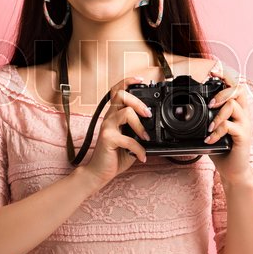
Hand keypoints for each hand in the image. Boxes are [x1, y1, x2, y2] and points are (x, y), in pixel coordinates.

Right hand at [83, 75, 152, 189]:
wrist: (99, 173)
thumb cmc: (114, 156)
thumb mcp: (129, 141)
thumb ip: (138, 132)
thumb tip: (154, 129)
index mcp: (114, 115)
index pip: (117, 91)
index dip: (128, 82)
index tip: (141, 80)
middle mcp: (109, 118)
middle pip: (121, 95)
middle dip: (138, 102)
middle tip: (147, 114)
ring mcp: (107, 127)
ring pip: (126, 112)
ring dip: (140, 126)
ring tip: (145, 138)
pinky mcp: (108, 139)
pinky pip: (128, 139)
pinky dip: (139, 149)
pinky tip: (142, 156)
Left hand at [205, 67, 252, 181]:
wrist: (233, 171)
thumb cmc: (221, 148)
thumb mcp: (211, 130)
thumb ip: (205, 118)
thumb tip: (184, 109)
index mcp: (236, 109)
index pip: (234, 86)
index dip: (225, 76)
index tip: (213, 71)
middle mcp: (243, 114)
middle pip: (239, 90)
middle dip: (222, 91)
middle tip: (210, 103)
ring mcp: (244, 124)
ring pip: (233, 106)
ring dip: (218, 113)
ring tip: (209, 125)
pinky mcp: (243, 136)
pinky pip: (230, 127)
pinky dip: (218, 131)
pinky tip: (210, 139)